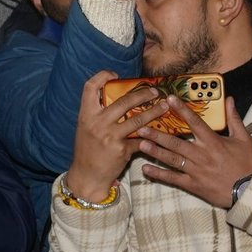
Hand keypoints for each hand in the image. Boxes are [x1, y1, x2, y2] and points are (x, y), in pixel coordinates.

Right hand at [66, 71, 156, 200]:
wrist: (86, 176)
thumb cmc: (88, 151)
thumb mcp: (86, 128)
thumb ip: (99, 114)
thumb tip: (119, 100)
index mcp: (86, 114)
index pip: (90, 87)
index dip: (102, 76)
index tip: (115, 75)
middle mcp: (96, 123)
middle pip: (123, 101)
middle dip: (143, 94)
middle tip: (155, 92)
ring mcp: (109, 136)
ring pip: (138, 119)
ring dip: (154, 112)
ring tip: (165, 107)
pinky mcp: (121, 150)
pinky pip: (141, 139)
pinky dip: (151, 137)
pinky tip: (161, 133)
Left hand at [136, 96, 251, 208]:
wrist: (248, 190)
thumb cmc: (246, 164)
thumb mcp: (244, 139)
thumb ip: (234, 119)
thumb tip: (229, 99)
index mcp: (213, 142)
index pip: (194, 122)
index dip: (181, 110)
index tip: (168, 99)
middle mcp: (201, 154)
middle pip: (175, 142)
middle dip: (157, 134)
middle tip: (141, 127)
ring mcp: (195, 170)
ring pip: (171, 159)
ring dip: (155, 151)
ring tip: (140, 144)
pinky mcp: (193, 184)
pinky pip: (173, 178)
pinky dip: (159, 174)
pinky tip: (146, 169)